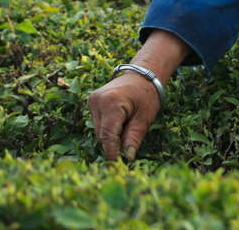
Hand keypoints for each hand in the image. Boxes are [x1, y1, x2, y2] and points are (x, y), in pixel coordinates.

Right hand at [87, 29, 189, 161]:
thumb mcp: (145, 118)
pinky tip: (121, 120)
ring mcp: (92, 100)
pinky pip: (98, 123)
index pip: (108, 135)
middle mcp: (97, 100)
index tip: (119, 165)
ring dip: (112, 135)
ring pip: (99, 131)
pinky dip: (108, 127)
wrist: (142, 74)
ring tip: (128, 125)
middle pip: (102, 135)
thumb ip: (134, 138)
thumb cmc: (147, 94)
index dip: (113, 152)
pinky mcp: (91, 102)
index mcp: (111, 102)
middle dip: (115, 143)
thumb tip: (127, 157)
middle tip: (130, 144)